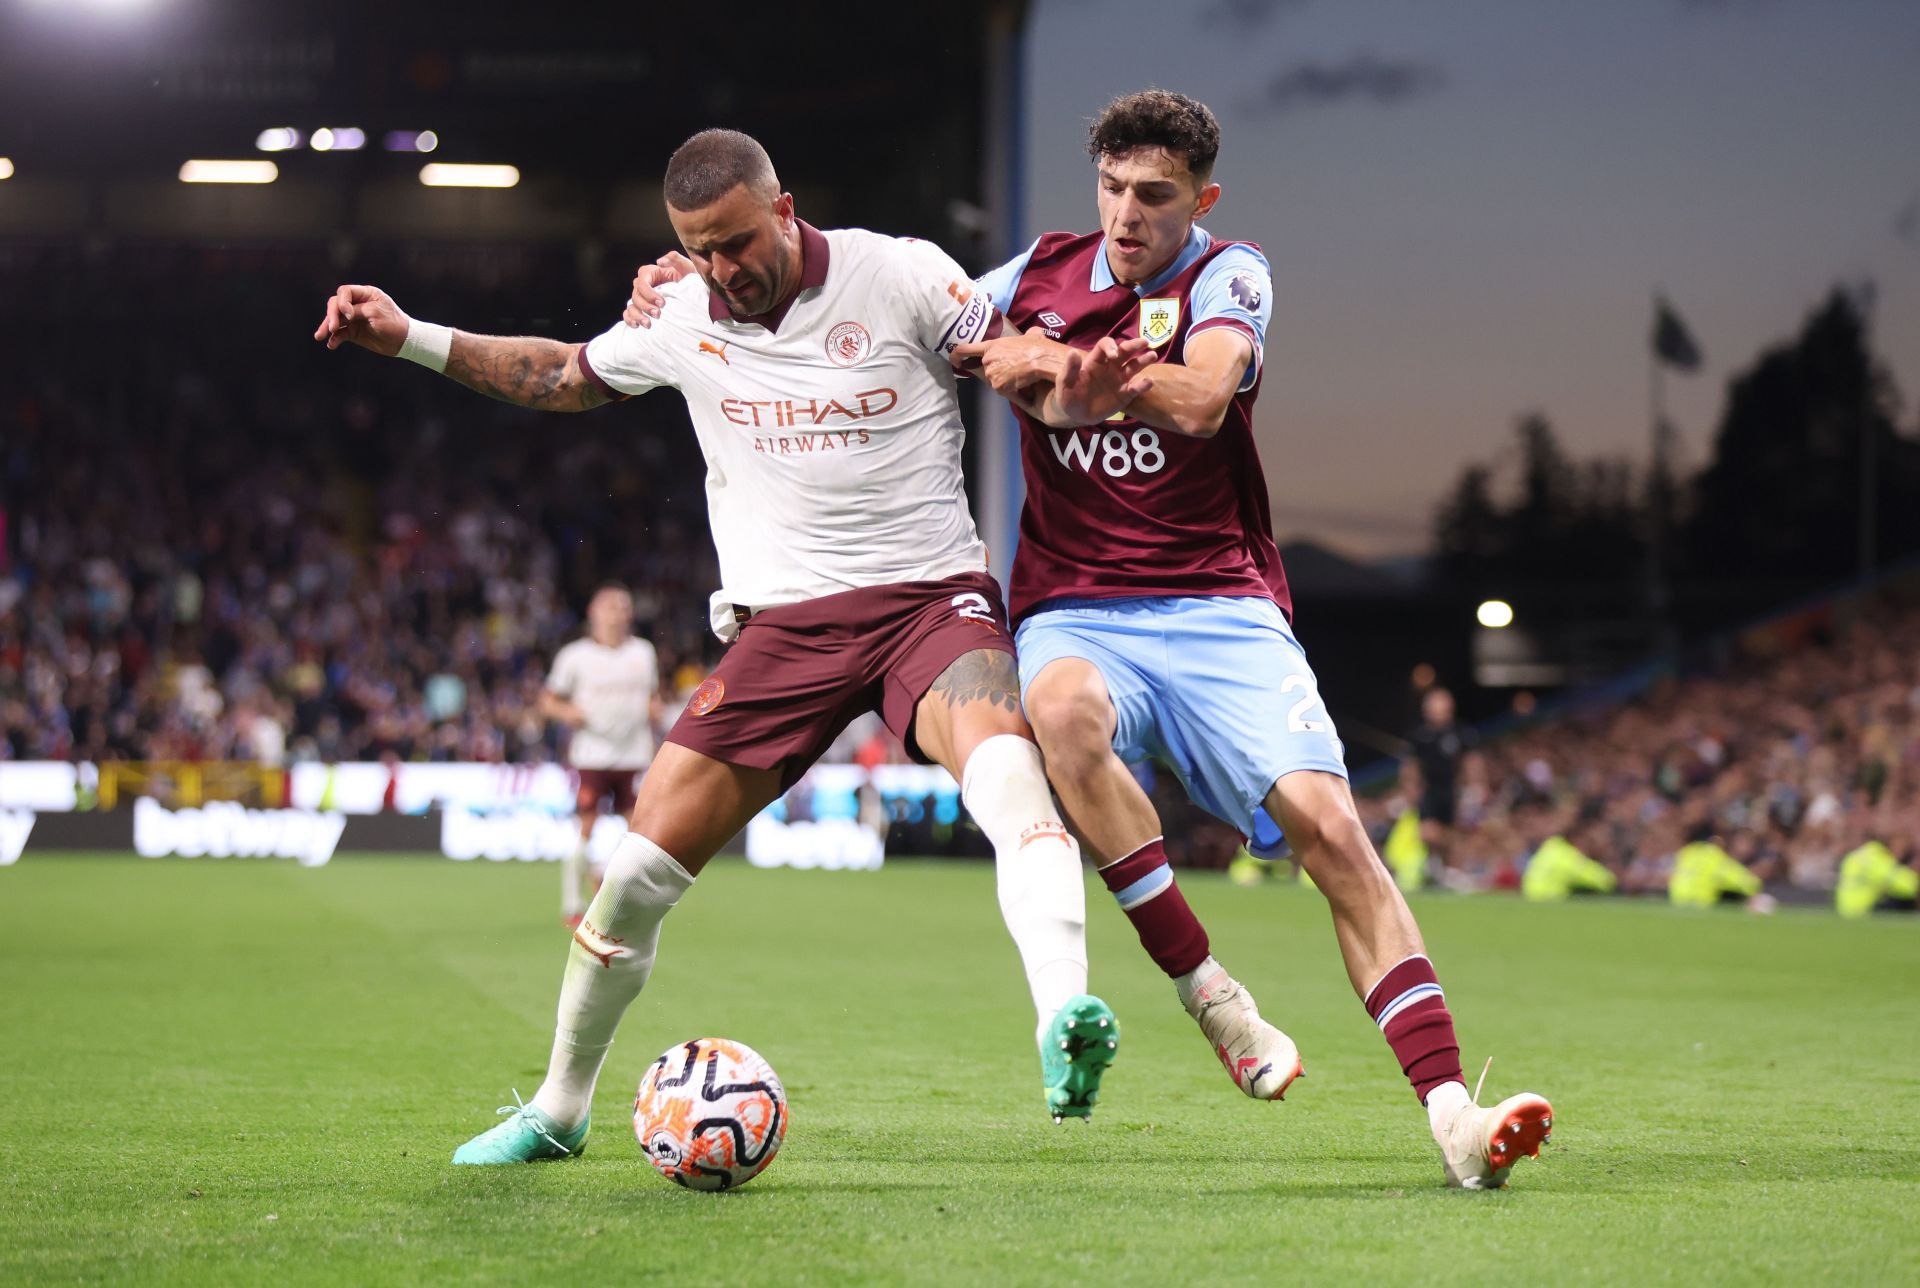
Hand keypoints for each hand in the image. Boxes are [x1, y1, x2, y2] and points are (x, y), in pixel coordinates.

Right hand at [313, 284, 409, 355]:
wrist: (404, 342)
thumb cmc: (394, 324)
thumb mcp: (376, 313)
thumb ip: (357, 311)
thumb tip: (341, 313)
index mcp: (366, 294)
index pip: (345, 292)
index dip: (342, 302)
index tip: (350, 315)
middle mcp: (357, 304)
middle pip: (336, 304)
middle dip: (331, 315)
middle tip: (333, 328)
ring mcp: (354, 318)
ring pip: (335, 320)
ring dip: (327, 327)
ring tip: (320, 337)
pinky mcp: (353, 332)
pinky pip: (340, 334)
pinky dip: (335, 339)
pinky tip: (331, 345)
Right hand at [622, 251, 696, 327]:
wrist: (694, 295)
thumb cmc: (689, 279)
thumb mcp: (686, 267)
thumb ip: (675, 259)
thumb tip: (659, 261)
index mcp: (650, 273)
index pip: (642, 282)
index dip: (649, 293)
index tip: (662, 302)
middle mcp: (642, 285)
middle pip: (636, 296)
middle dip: (646, 306)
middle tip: (658, 314)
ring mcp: (641, 298)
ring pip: (632, 306)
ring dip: (637, 316)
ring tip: (648, 324)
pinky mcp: (641, 308)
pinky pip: (629, 314)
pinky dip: (630, 320)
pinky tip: (637, 326)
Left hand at [950, 327, 1069, 396]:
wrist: (1041, 359)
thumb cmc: (1037, 346)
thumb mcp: (1031, 335)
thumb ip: (1027, 334)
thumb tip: (1034, 334)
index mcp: (992, 345)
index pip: (966, 349)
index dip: (957, 355)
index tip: (954, 359)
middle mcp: (988, 359)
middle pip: (986, 368)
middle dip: (997, 370)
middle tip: (1013, 369)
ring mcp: (991, 373)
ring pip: (994, 380)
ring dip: (1004, 380)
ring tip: (1019, 375)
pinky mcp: (997, 385)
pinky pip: (1001, 389)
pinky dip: (1010, 388)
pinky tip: (1019, 382)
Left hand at [1051, 335, 1157, 425]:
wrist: (1075, 415)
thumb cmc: (1068, 395)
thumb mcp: (1064, 382)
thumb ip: (1070, 369)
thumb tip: (1073, 352)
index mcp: (1095, 361)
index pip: (1105, 345)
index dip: (1111, 346)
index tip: (1114, 355)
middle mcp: (1110, 367)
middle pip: (1125, 351)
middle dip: (1134, 345)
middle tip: (1145, 342)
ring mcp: (1119, 380)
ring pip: (1134, 366)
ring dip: (1144, 360)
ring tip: (1152, 355)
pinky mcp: (1124, 394)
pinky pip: (1136, 388)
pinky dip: (1143, 385)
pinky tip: (1149, 382)